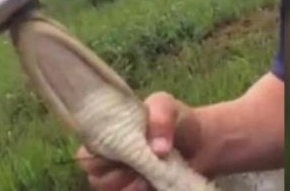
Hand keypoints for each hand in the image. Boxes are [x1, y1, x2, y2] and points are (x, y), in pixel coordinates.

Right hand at [76, 92, 203, 190]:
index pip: (86, 152)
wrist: (202, 143)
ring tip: (149, 178)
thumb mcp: (167, 106)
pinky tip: (154, 185)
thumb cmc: (177, 120)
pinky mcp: (136, 189)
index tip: (123, 155)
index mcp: (107, 134)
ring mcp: (123, 178)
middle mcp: (110, 158)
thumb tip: (157, 149)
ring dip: (129, 186)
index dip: (101, 158)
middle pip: (95, 177)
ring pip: (110, 189)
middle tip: (139, 168)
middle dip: (116, 176)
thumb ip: (161, 117)